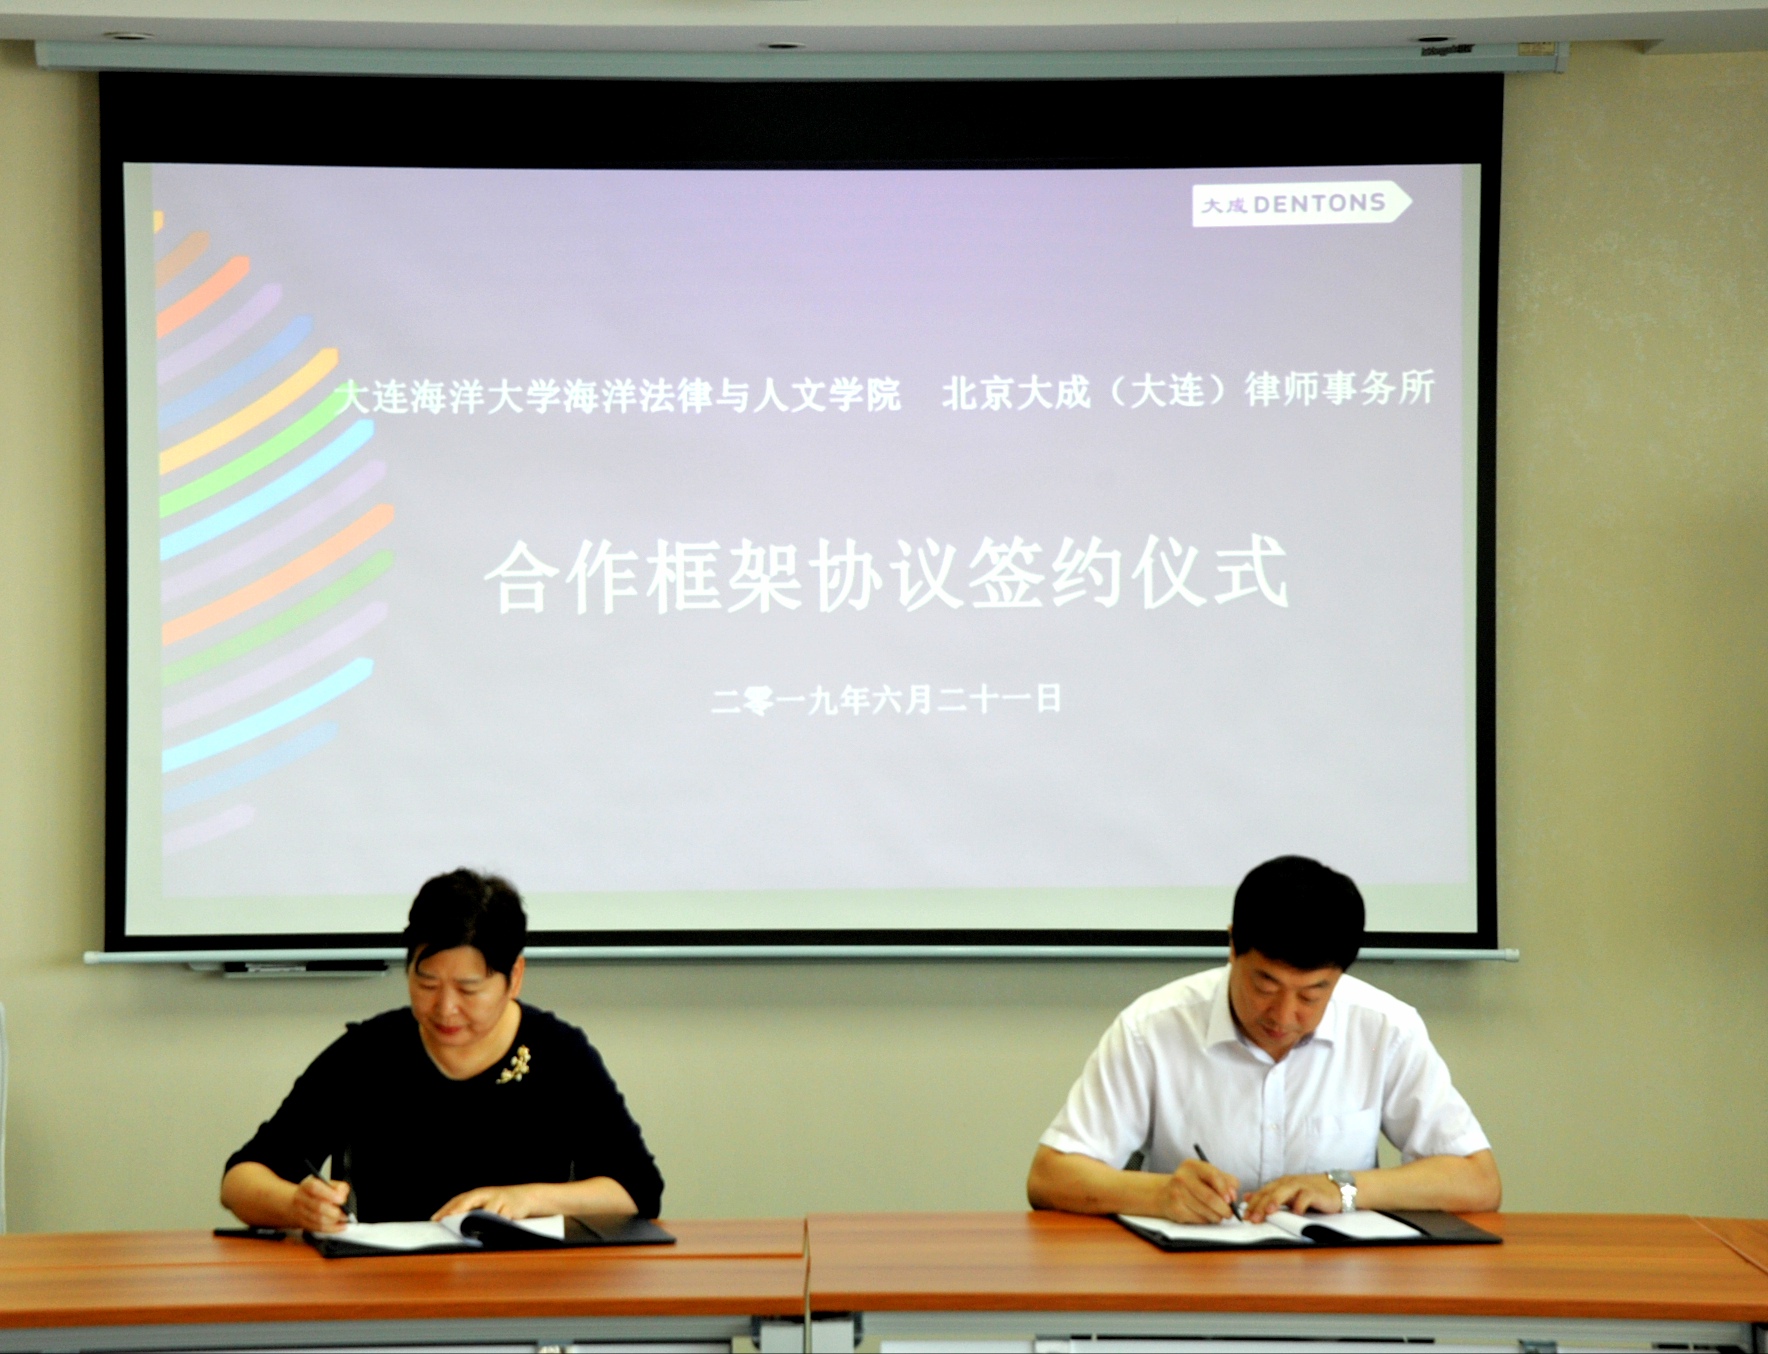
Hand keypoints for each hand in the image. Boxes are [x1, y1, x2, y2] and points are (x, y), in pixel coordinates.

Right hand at [291, 1175, 352, 1232]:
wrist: (298, 1201)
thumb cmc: (318, 1192)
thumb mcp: (328, 1184)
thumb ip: (338, 1187)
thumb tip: (343, 1197)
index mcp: (308, 1185)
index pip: (315, 1188)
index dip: (329, 1194)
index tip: (342, 1200)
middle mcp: (301, 1198)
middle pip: (318, 1207)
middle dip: (335, 1212)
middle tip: (346, 1214)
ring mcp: (299, 1212)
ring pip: (318, 1220)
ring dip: (333, 1221)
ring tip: (343, 1220)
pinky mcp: (302, 1223)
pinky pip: (317, 1228)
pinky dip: (331, 1228)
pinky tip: (340, 1226)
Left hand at [432, 1183, 546, 1221]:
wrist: (526, 1197)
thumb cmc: (500, 1203)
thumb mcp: (485, 1203)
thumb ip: (471, 1212)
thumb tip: (449, 1224)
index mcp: (478, 1193)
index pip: (458, 1200)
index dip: (447, 1209)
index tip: (435, 1219)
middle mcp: (487, 1194)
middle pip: (469, 1200)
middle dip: (458, 1210)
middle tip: (446, 1219)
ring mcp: (499, 1199)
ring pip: (485, 1212)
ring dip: (477, 1222)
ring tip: (466, 1231)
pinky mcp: (510, 1208)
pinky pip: (499, 1219)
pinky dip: (493, 1226)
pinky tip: (489, 1232)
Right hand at [1158, 1158, 1241, 1223]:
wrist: (1165, 1193)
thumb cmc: (1192, 1183)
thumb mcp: (1206, 1174)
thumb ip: (1225, 1180)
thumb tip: (1233, 1196)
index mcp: (1192, 1166)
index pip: (1213, 1176)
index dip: (1225, 1189)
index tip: (1231, 1199)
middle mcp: (1182, 1178)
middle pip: (1210, 1197)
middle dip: (1224, 1209)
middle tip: (1229, 1213)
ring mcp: (1178, 1194)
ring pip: (1206, 1211)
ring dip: (1217, 1216)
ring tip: (1218, 1214)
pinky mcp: (1176, 1210)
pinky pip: (1199, 1219)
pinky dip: (1207, 1220)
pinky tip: (1205, 1215)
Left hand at [1242, 1173, 1340, 1222]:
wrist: (1334, 1187)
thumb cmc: (1309, 1193)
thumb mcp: (1286, 1195)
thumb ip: (1269, 1196)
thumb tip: (1247, 1198)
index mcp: (1279, 1184)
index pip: (1262, 1193)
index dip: (1252, 1204)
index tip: (1244, 1217)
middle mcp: (1288, 1183)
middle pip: (1270, 1192)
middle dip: (1259, 1205)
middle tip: (1252, 1218)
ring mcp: (1301, 1186)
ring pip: (1284, 1191)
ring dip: (1275, 1201)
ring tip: (1268, 1211)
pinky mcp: (1314, 1191)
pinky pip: (1305, 1197)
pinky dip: (1300, 1204)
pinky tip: (1296, 1213)